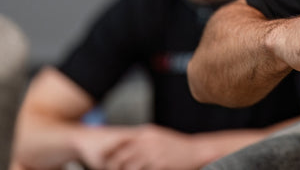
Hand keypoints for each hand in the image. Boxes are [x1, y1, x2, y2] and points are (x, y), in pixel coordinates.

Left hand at [77, 125, 207, 169]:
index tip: (103, 161)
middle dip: (113, 167)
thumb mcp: (158, 137)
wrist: (196, 151)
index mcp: (146, 133)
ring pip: (128, 168)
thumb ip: (142, 140)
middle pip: (120, 157)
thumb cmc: (176, 146)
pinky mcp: (159, 165)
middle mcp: (147, 142)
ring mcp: (153, 154)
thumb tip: (124, 145)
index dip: (109, 154)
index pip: (119, 143)